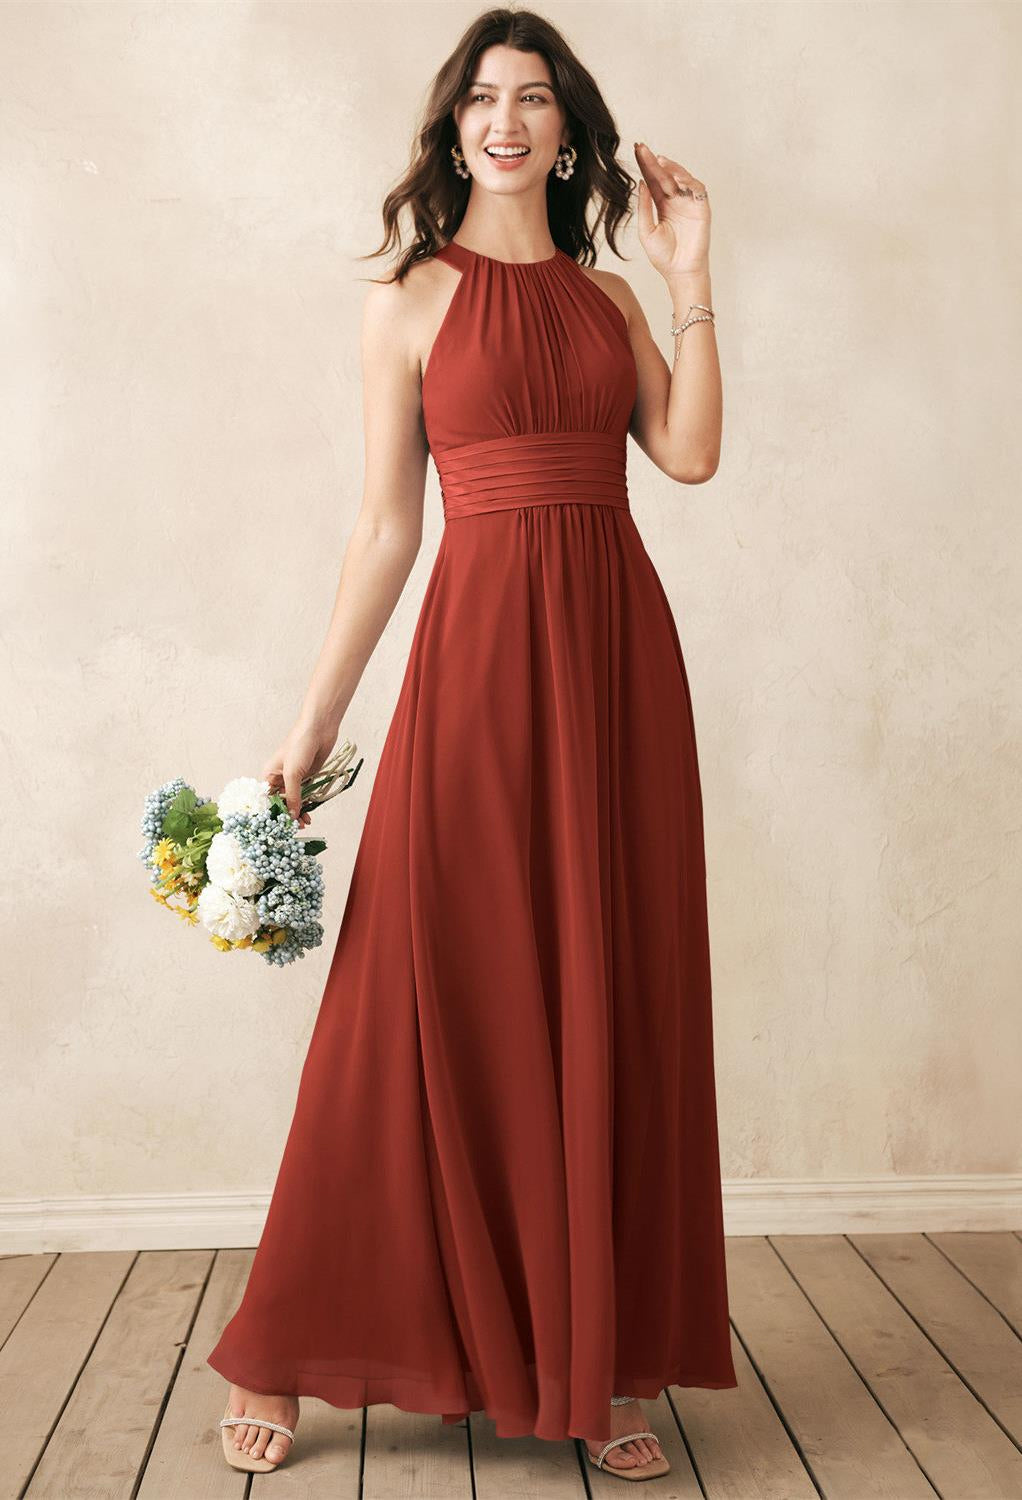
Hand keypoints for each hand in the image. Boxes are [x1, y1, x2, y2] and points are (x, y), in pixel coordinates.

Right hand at [262, 719, 336, 826]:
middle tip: (294, 827)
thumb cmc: (299, 745)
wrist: (320, 729)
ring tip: (304, 823)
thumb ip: (292, 796)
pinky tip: (308, 814)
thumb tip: (292, 815)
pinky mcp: (307, 778)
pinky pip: (305, 796)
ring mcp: (294, 779)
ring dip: (298, 812)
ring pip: (294, 801)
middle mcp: (279, 778)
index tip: (279, 826)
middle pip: (281, 802)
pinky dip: (306, 805)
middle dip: (287, 815)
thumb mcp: (293, 773)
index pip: (267, 800)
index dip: (273, 813)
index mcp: (269, 775)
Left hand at [633, 142, 710, 279]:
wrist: (680, 272)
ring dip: (670, 168)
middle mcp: (676, 200)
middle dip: (653, 162)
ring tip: (658, 161)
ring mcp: (689, 203)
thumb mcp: (647, 230)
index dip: (645, 166)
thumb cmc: (664, 256)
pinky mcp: (701, 208)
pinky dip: (688, 180)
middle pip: (664, 176)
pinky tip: (676, 175)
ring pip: (681, 178)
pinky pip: (697, 188)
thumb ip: (644, 207)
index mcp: (662, 205)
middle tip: (642, 148)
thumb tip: (641, 184)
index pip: (653, 181)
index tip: (636, 152)